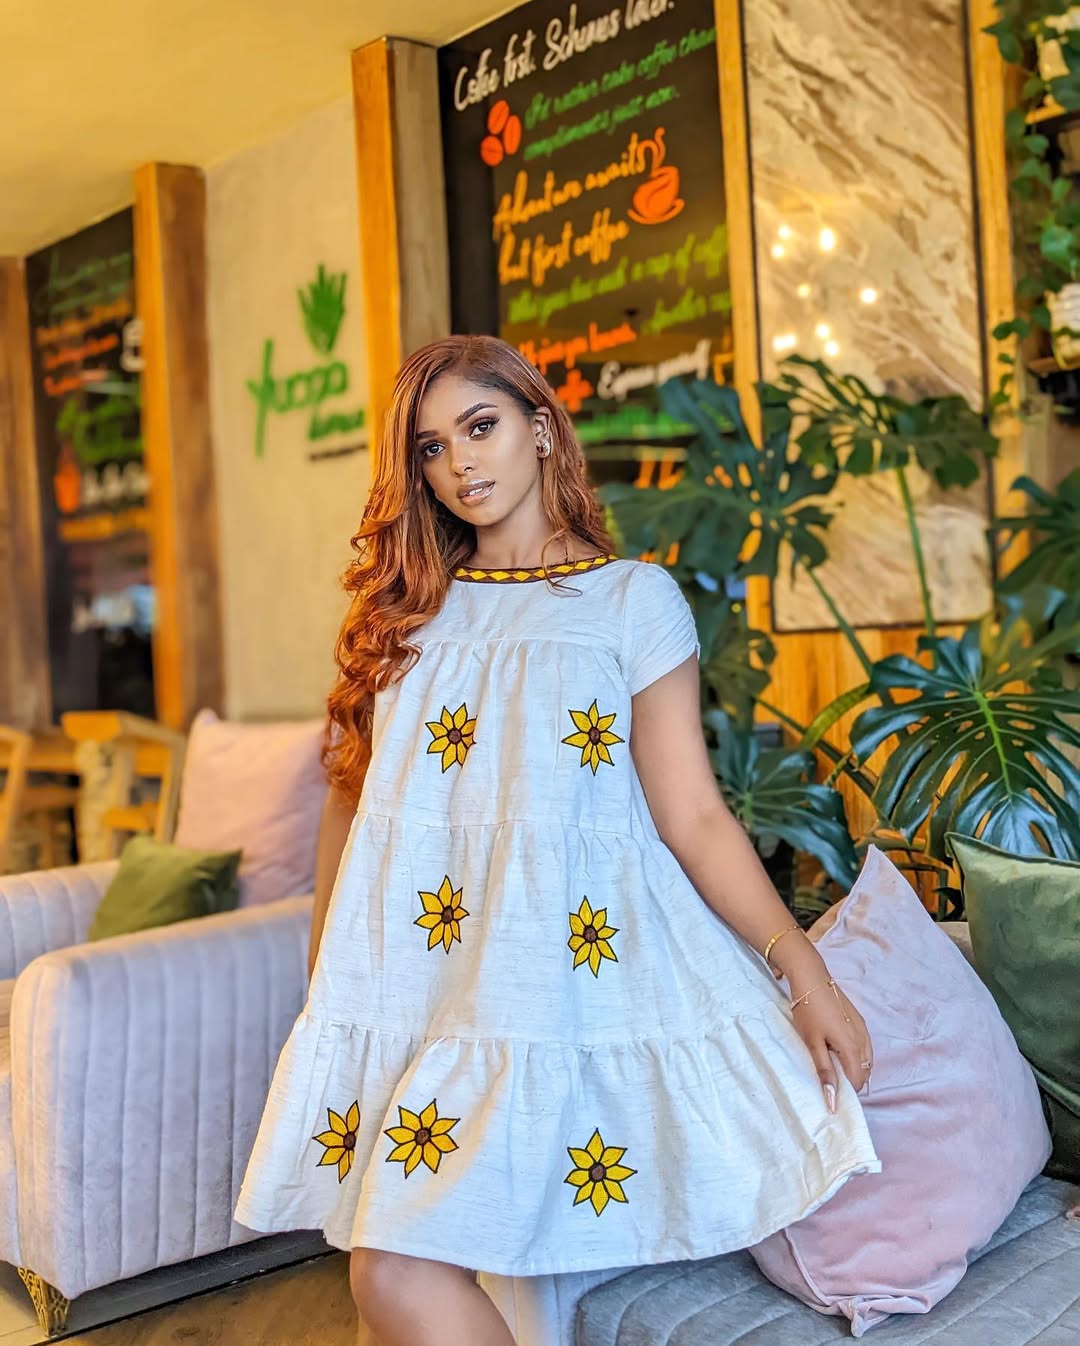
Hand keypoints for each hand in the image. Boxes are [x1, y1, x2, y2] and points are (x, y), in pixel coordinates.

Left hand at [790, 977, 872, 1111]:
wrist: (812, 978)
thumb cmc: (809, 1011)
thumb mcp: (812, 1043)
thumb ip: (824, 1072)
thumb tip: (832, 1100)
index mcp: (852, 1047)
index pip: (858, 1081)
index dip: (847, 1092)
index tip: (832, 1095)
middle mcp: (863, 1039)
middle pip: (865, 1072)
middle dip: (852, 1082)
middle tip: (832, 1083)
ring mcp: (863, 1029)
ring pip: (867, 1060)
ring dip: (855, 1069)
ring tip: (834, 1069)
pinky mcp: (860, 1021)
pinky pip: (865, 1047)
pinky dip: (857, 1057)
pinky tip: (841, 1053)